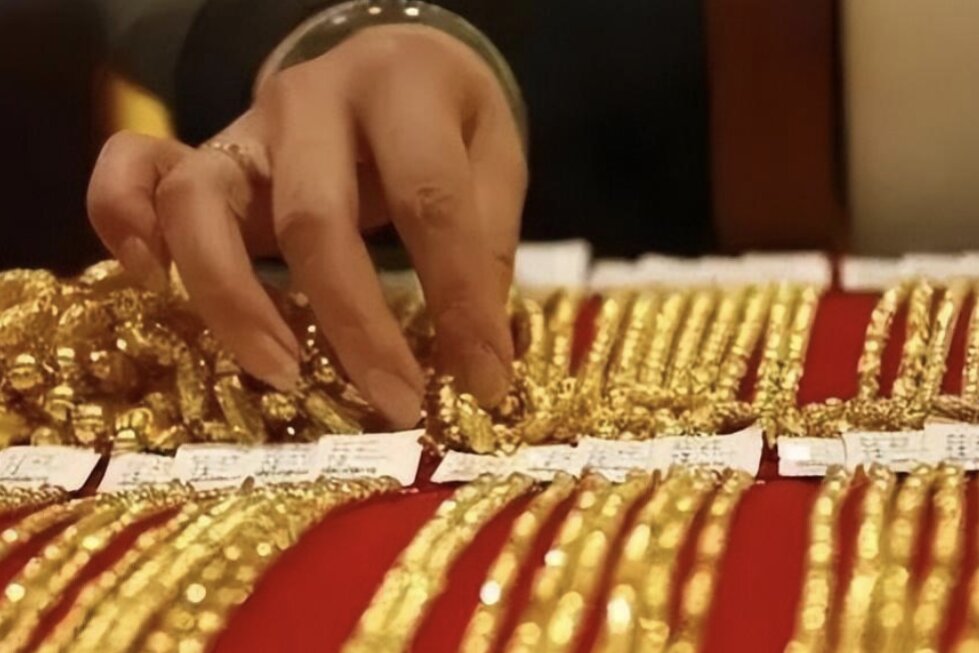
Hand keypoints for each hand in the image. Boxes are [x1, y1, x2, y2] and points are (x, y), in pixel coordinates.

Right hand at [87, 25, 526, 428]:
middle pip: (313, 217)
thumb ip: (483, 246)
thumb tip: (473, 362)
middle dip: (355, 325)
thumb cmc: (447, 121)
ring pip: (202, 203)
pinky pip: (133, 171)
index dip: (459, 299)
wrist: (395, 58)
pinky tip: (153, 286)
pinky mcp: (204, 149)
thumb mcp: (492, 159)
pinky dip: (123, 220)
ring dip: (233, 301)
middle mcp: (311, 97)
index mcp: (402, 87)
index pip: (429, 202)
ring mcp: (245, 122)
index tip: (484, 381)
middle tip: (397, 404)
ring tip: (283, 376)